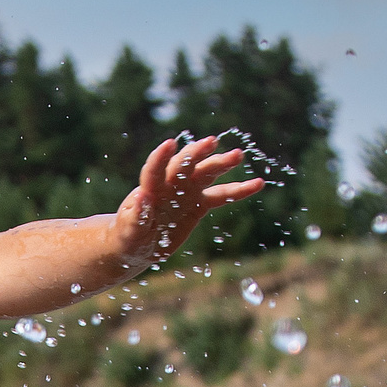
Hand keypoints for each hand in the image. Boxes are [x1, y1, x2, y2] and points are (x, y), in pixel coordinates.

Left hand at [110, 135, 267, 273]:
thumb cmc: (128, 237)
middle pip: (186, 164)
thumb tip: (142, 198)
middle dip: (198, 153)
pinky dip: (239, 190)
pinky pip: (222, 195)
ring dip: (221, 164)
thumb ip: (136, 217)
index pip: (155, 169)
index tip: (170, 144)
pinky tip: (258, 184)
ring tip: (239, 155)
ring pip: (206, 173)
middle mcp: (170, 185)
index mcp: (150, 189)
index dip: (161, 157)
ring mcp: (187, 192)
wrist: (138, 244)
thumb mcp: (129, 231)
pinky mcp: (199, 204)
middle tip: (212, 143)